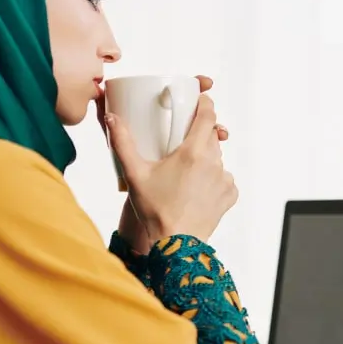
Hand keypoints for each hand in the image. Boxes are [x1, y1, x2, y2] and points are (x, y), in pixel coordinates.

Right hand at [102, 76, 234, 253]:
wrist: (175, 243)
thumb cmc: (154, 209)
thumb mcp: (134, 174)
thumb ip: (123, 143)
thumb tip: (111, 117)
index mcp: (193, 152)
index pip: (208, 116)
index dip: (206, 104)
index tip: (201, 100)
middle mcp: (213, 162)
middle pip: (212, 136)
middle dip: (200, 133)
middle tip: (183, 140)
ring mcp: (224, 179)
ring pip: (217, 157)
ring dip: (205, 158)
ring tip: (185, 171)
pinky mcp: (230, 194)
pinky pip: (223, 178)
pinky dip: (212, 179)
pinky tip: (196, 188)